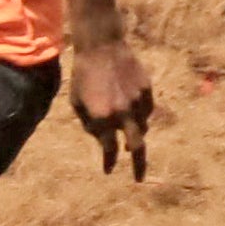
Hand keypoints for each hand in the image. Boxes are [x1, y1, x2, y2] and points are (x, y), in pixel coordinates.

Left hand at [65, 35, 152, 175]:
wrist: (102, 48)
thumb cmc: (82, 77)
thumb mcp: (76, 103)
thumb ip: (90, 124)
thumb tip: (104, 140)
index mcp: (102, 117)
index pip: (108, 148)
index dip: (108, 161)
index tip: (107, 170)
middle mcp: (123, 112)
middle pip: (136, 146)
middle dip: (137, 165)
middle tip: (138, 177)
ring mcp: (138, 101)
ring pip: (143, 127)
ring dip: (135, 135)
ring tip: (128, 137)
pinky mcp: (148, 90)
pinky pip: (148, 111)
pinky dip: (141, 117)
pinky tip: (133, 114)